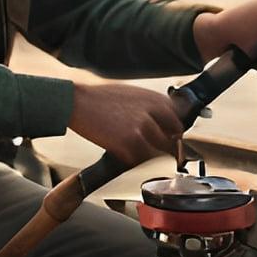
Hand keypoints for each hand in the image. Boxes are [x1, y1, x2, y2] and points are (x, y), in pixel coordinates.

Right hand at [69, 80, 184, 164]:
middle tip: (156, 156)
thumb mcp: (134, 95)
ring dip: (149, 159)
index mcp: (156, 100)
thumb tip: (164, 123)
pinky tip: (123, 155)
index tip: (168, 143)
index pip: (178, 124)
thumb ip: (152, 108)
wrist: (77, 101)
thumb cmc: (101, 98)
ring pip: (158, 155)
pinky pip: (139, 161)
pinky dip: (132, 162)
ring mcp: (141, 129)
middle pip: (172, 142)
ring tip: (138, 157)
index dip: (172, 137)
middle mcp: (152, 114)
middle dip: (165, 151)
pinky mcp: (128, 143)